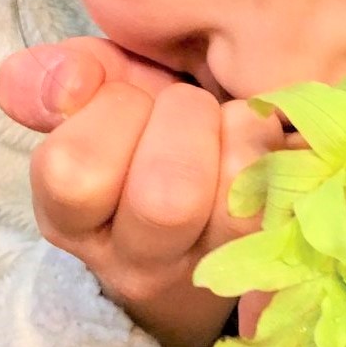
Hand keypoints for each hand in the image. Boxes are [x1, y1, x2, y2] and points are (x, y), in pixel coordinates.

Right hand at [0, 36, 284, 346]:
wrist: (208, 201)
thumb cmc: (144, 132)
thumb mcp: (96, 96)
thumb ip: (59, 78)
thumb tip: (65, 82)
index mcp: (74, 218)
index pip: (75, 172)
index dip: (110, 110)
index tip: (128, 94)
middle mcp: (137, 261)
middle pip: (166, 198)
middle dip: (186, 118)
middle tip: (189, 103)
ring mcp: (209, 268)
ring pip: (237, 201)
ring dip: (240, 133)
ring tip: (230, 120)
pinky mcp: (270, 256)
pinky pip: (286, 198)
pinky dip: (281, 149)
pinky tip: (267, 140)